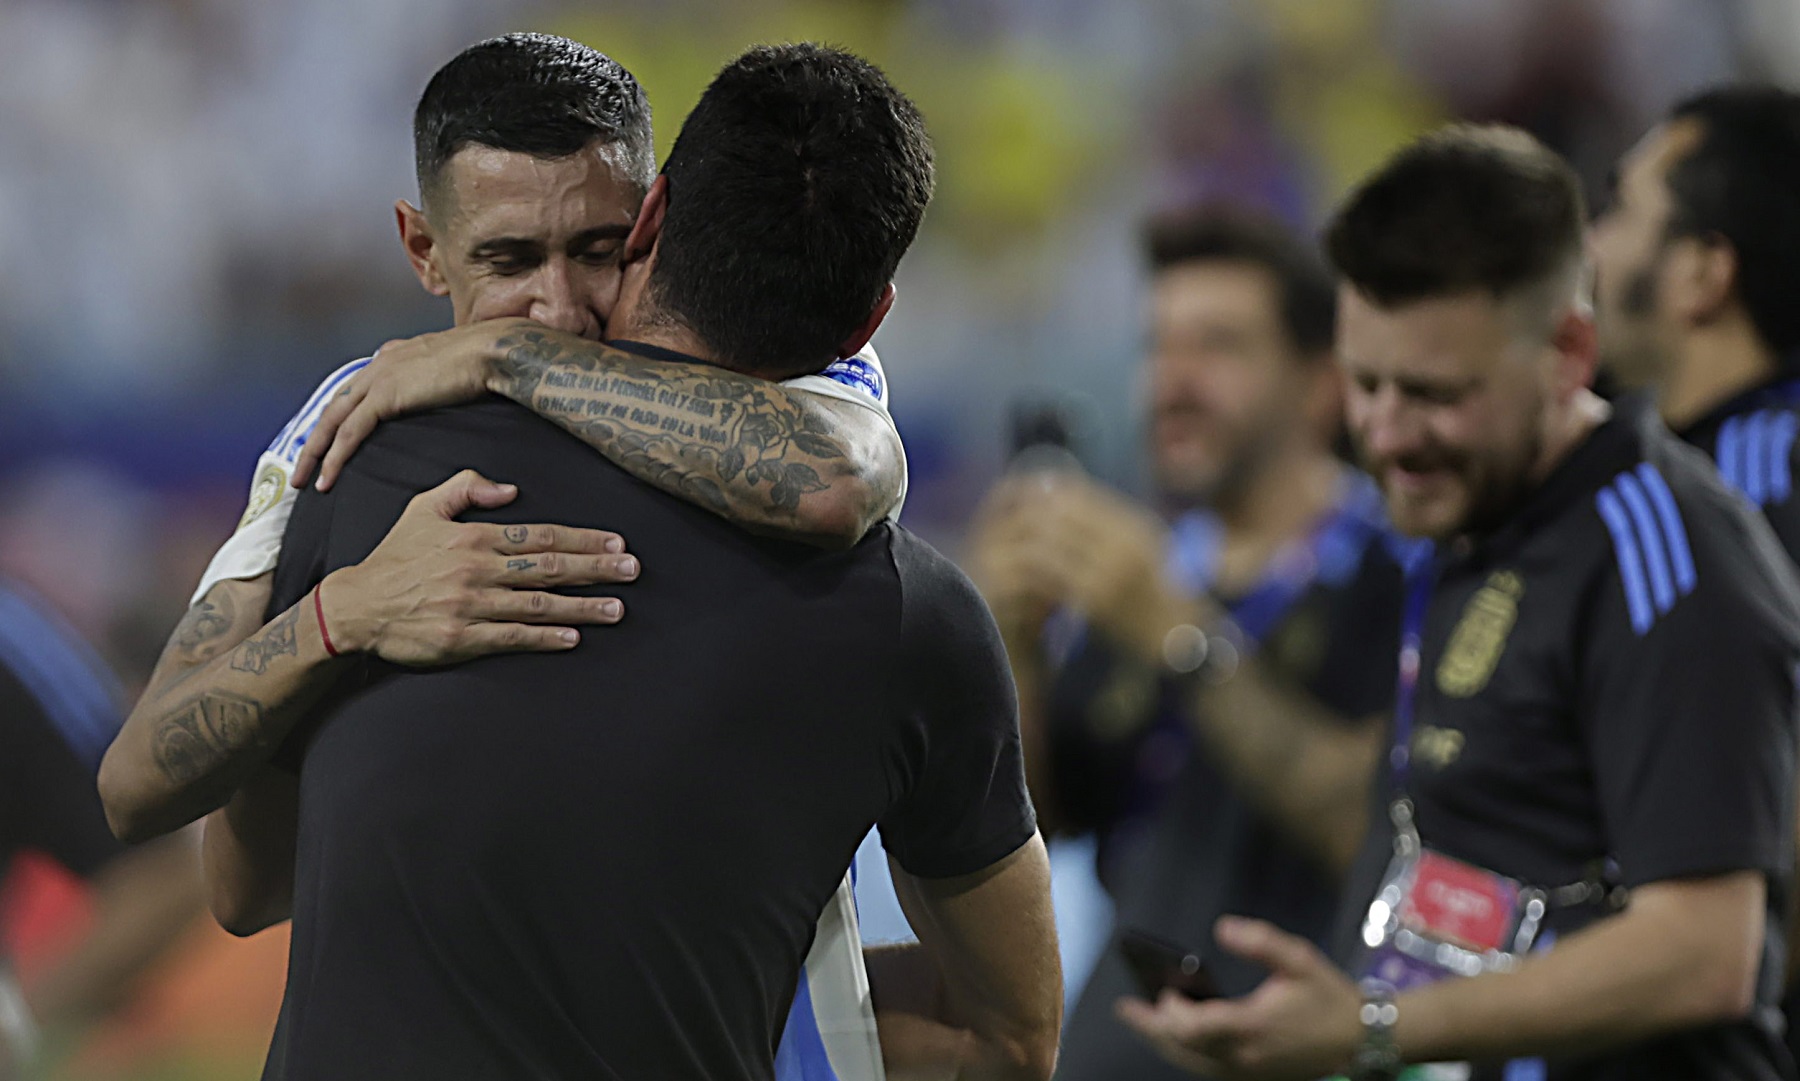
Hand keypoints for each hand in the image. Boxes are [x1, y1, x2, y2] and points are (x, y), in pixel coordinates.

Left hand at [293, 318, 536, 491]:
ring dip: (314, 454)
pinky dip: (334, 457)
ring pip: (332, 422)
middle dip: (314, 442)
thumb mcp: (453, 368)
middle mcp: (379, 364)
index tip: (327, 442)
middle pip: (334, 408)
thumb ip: (439, 379)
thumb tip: (447, 391)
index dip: (337, 420)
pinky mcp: (384, 395)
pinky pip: (350, 433)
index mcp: (393, 357)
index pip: (354, 392)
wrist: (492, 351)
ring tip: (303, 482)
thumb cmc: (486, 360)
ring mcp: (378, 378)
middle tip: (301, 469)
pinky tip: (326, 478)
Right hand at [320, 469, 637, 664]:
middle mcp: (477, 570)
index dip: (582, 539)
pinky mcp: (462, 638)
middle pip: (548, 567)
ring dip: (582, 606)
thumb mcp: (423, 508)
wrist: (356, 606)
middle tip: (633, 570)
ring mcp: (471, 605)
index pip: (539, 536)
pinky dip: (545, 636)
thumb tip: (510, 490)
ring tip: (617, 608)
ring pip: (537, 603)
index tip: (616, 542)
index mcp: (473, 538)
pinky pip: (512, 636)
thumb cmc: (395, 557)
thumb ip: (465, 489)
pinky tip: (573, 637)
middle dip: (596, 568)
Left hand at [965, 469, 1189, 666]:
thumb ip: (1108, 524)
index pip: (1081, 496)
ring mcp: (1109, 571)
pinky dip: (1029, 574)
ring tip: (1003, 549)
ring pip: (1050, 543)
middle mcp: (1123, 543)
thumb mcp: (1141, 546)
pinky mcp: (1094, 599)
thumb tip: (1064, 498)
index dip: (1046, 495)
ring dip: (1022, 544)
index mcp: (1133, 526)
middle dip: (1027, 517)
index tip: (1022, 499)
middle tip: (1002, 523)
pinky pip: (1051, 578)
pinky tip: (1015, 577)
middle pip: (1061, 515)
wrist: (1175, 636)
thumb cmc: (1153, 591)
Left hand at [1116, 916, 1362, 1080]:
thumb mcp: (1298, 959)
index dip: (1172, 1012)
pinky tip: (1175, 1036)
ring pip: (1192, 1063)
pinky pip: (1207, 1068)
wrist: (1361, 1040)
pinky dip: (1186, 1053)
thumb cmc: (1329, 997)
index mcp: (1253, 1027)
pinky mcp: (1253, 1077)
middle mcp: (1244, 1056)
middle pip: (1183, 1048)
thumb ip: (1260, 941)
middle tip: (1125, 1009)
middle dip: (1152, 1028)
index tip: (1163, 991)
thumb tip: (1222, 928)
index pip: (1194, 1027)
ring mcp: (1247, 1071)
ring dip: (1164, 1043)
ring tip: (1141, 1020)